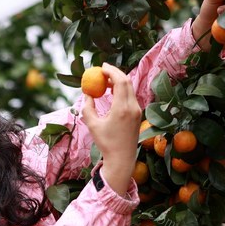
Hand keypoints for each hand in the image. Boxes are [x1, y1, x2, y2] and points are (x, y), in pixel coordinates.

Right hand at [80, 63, 140, 195]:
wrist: (122, 158)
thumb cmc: (105, 143)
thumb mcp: (92, 125)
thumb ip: (88, 107)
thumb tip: (87, 94)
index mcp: (121, 109)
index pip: (120, 82)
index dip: (111, 71)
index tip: (101, 67)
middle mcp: (132, 107)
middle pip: (127, 81)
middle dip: (115, 73)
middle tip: (103, 70)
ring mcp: (137, 110)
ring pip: (129, 88)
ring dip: (118, 81)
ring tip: (104, 81)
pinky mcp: (137, 114)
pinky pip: (130, 96)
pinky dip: (121, 90)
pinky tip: (111, 92)